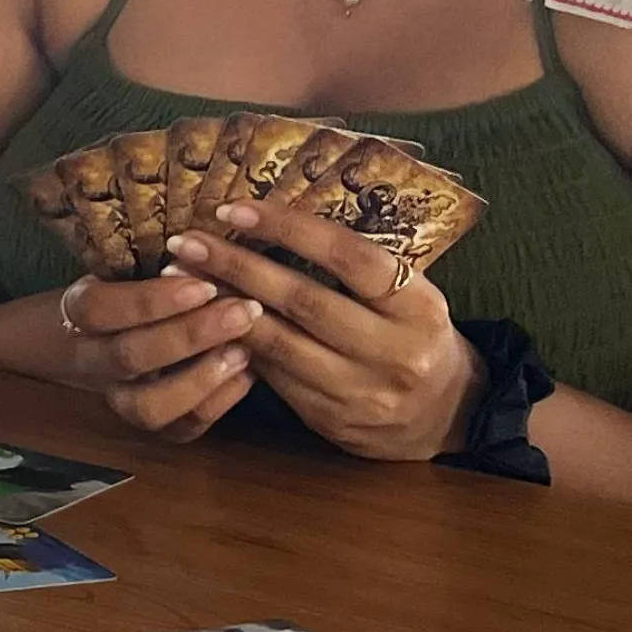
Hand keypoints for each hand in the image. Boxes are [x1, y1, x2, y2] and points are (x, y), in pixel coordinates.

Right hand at [47, 264, 267, 441]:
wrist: (93, 340)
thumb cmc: (125, 288)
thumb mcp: (126, 267)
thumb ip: (160, 264)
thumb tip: (215, 246)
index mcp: (79, 311)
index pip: (99, 309)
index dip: (150, 300)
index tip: (201, 283)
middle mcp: (93, 360)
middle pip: (130, 357)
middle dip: (190, 335)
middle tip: (242, 311)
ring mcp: (120, 398)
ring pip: (149, 407)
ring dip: (201, 379)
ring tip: (246, 351)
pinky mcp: (152, 426)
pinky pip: (181, 428)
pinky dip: (218, 403)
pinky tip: (248, 372)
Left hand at [161, 203, 482, 463]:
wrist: (450, 415)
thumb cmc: (417, 334)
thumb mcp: (409, 294)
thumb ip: (356, 266)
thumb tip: (270, 219)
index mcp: (420, 307)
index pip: (351, 258)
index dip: (290, 230)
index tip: (237, 209)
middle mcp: (395, 352)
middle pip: (304, 301)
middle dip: (237, 267)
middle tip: (187, 243)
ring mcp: (363, 394)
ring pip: (280, 344)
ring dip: (222, 308)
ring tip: (180, 278)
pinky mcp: (333, 422)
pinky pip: (274, 379)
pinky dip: (236, 346)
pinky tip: (202, 322)